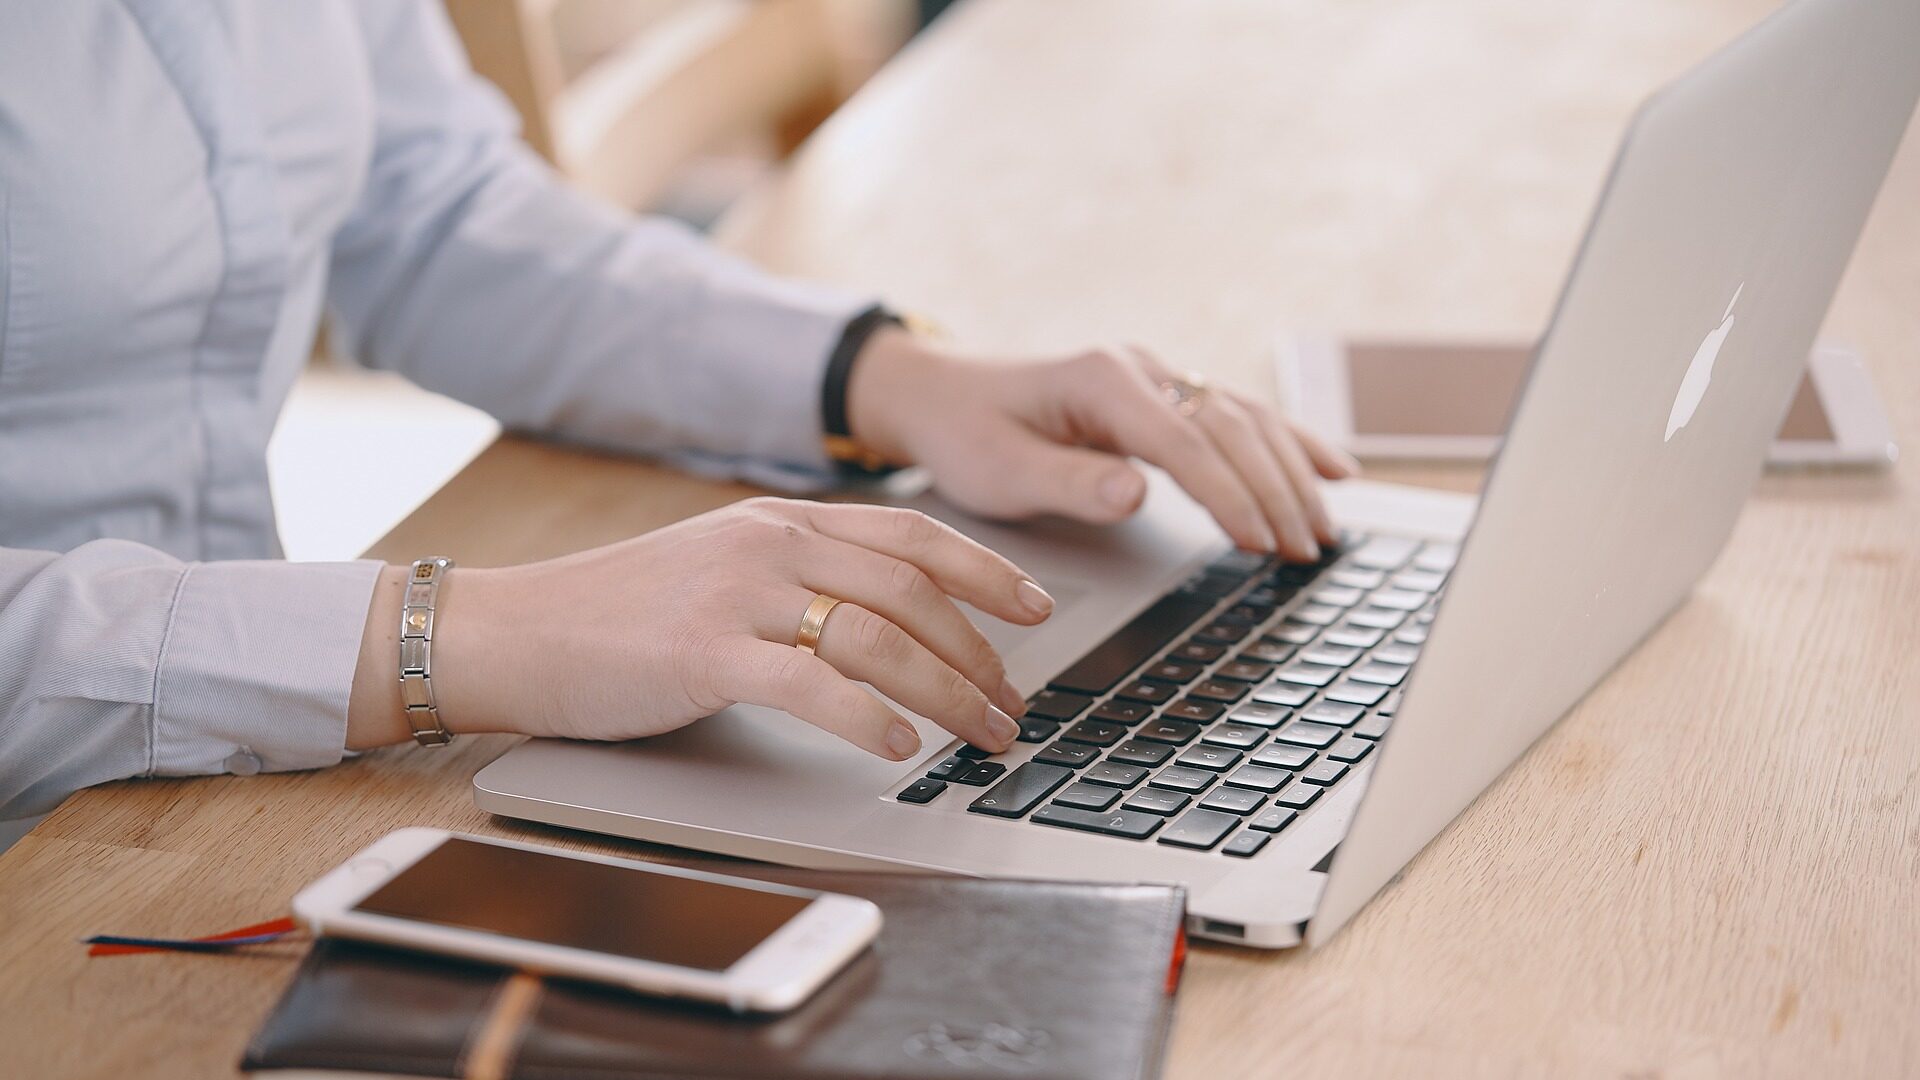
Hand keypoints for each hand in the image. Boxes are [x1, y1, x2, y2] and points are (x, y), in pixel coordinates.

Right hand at [347, 498, 1052, 758]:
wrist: (516, 630)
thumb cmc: (619, 613)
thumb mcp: (721, 567)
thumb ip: (798, 576)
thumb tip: (887, 620)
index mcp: (781, 520)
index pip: (911, 534)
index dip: (986, 570)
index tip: (1037, 607)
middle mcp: (769, 544)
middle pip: (912, 591)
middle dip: (981, 653)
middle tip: (1015, 704)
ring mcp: (737, 595)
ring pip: (879, 637)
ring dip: (947, 692)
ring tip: (982, 734)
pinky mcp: (705, 654)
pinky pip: (811, 684)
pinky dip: (869, 717)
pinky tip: (902, 746)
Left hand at [847, 330, 1357, 560]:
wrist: (942, 394)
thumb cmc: (966, 434)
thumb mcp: (1000, 472)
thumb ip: (1069, 483)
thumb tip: (1136, 493)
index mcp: (1100, 380)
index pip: (1184, 442)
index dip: (1227, 494)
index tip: (1259, 542)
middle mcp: (1139, 369)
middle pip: (1230, 428)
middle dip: (1274, 491)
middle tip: (1304, 552)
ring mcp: (1157, 377)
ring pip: (1246, 419)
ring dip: (1291, 474)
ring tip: (1322, 532)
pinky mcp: (1164, 395)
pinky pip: (1241, 416)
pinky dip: (1290, 443)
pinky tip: (1333, 471)